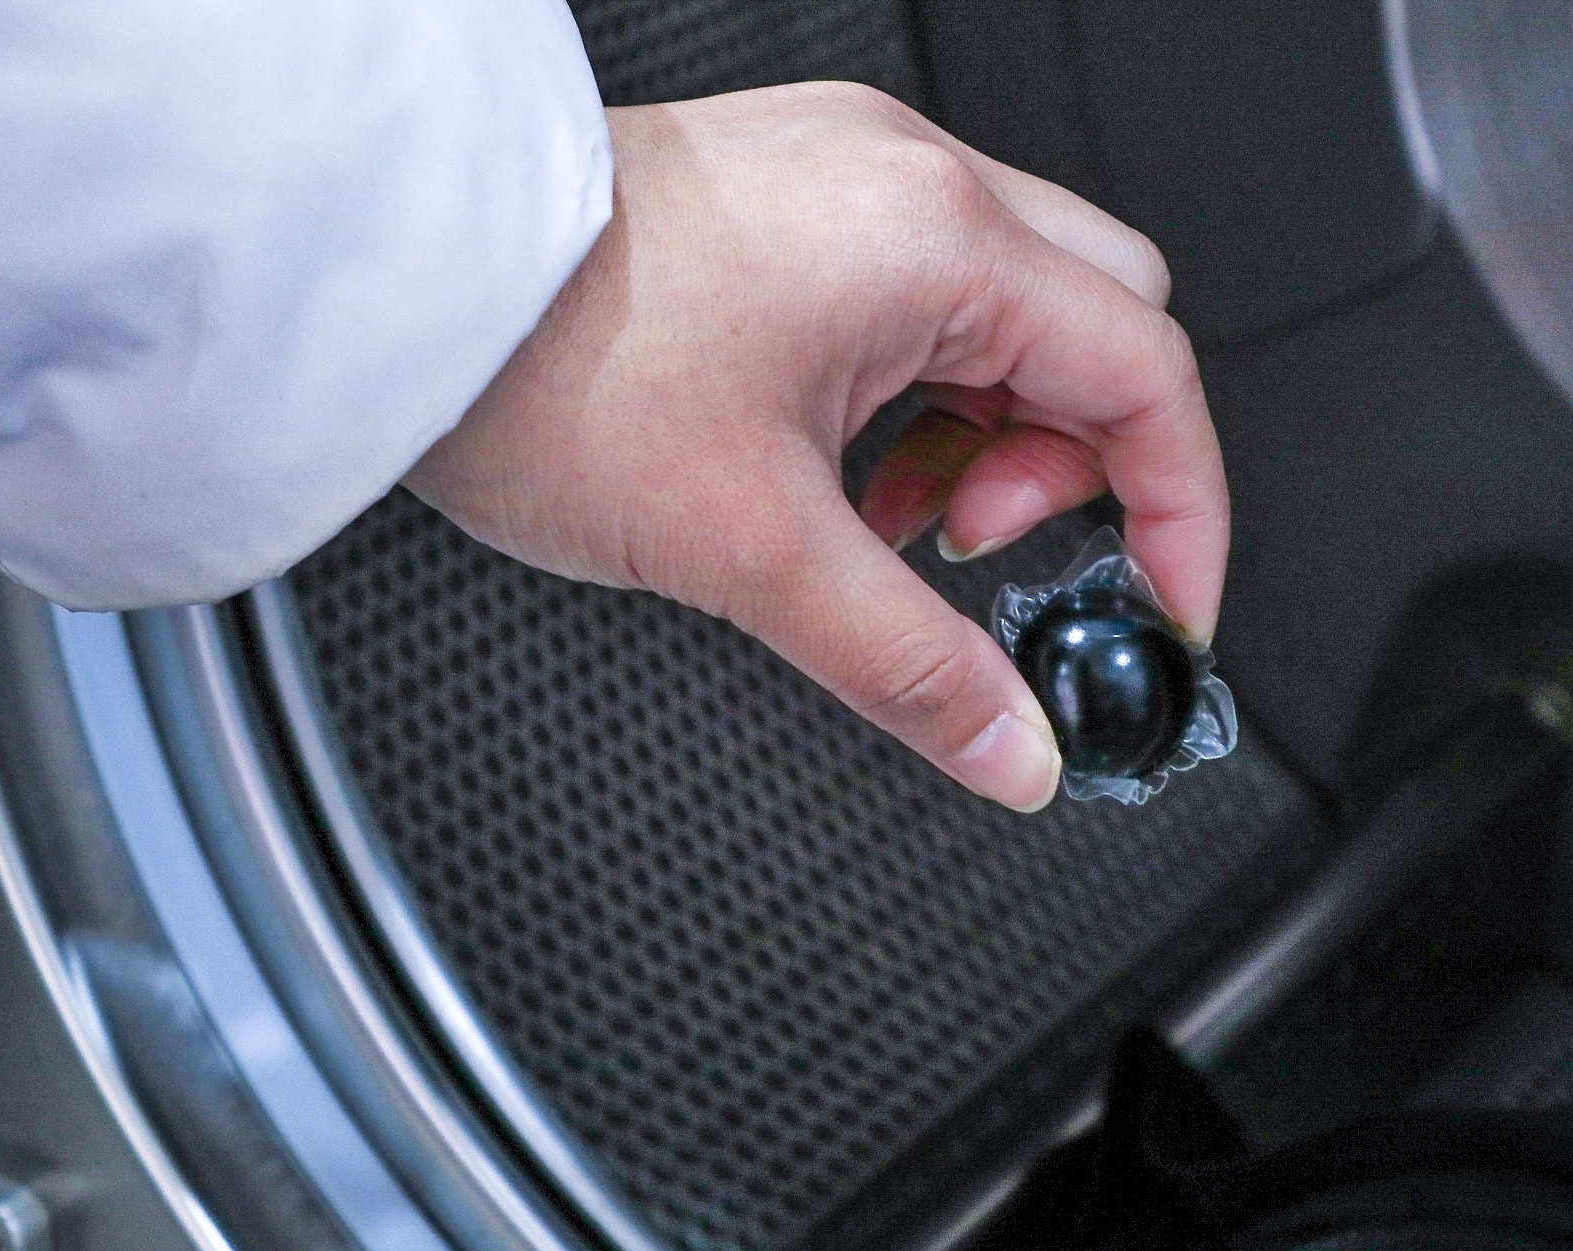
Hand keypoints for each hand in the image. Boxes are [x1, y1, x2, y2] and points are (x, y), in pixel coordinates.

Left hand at [405, 83, 1229, 811]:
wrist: (390, 285)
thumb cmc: (536, 365)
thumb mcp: (752, 550)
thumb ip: (912, 667)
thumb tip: (1016, 750)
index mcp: (935, 241)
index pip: (1151, 378)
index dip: (1182, 515)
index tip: (1163, 610)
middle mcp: (910, 183)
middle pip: (1106, 330)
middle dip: (1078, 464)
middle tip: (985, 550)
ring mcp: (852, 178)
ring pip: (1018, 315)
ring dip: (992, 437)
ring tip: (895, 520)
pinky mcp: (797, 199)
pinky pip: (927, 297)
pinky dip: (925, 397)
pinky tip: (850, 469)